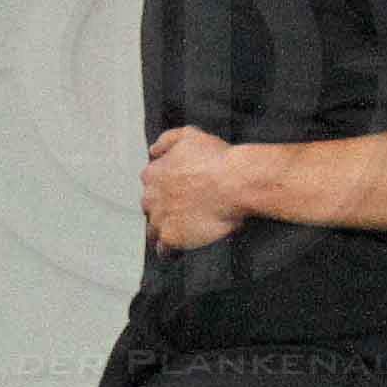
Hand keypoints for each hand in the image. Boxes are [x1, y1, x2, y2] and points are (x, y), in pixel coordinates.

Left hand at [143, 124, 264, 251]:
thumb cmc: (217, 159)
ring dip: (165, 230)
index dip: (166, 189)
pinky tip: (178, 251)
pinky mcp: (171, 237)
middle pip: (151, 207)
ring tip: (183, 233)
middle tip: (185, 211)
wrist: (235, 183)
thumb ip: (167, 140)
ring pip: (154, 229)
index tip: (180, 192)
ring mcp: (160, 218)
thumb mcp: (189, 135)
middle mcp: (151, 196)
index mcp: (153, 174)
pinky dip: (169, 251)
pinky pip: (164, 250)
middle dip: (164, 209)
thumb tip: (153, 152)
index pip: (151, 185)